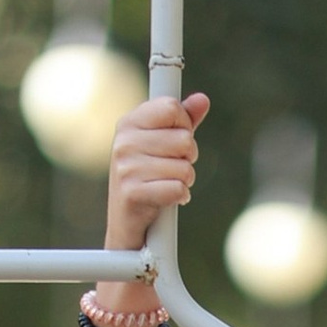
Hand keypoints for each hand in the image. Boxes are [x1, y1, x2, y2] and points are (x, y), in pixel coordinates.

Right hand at [100, 92, 208, 275]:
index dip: (184, 125)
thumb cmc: (146, 180)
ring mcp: (126, 168)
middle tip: (171, 169)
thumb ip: (182, 122)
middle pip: (184, 139)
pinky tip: (167, 200)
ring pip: (184, 167)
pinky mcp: (132, 193)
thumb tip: (202, 100)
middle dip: (188, 158)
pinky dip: (180, 197)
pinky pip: (178, 188)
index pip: (171, 107)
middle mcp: (123, 142)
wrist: (127, 227)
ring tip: (167, 185)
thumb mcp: (162, 145)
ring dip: (185, 180)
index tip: (176, 139)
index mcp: (129, 123)